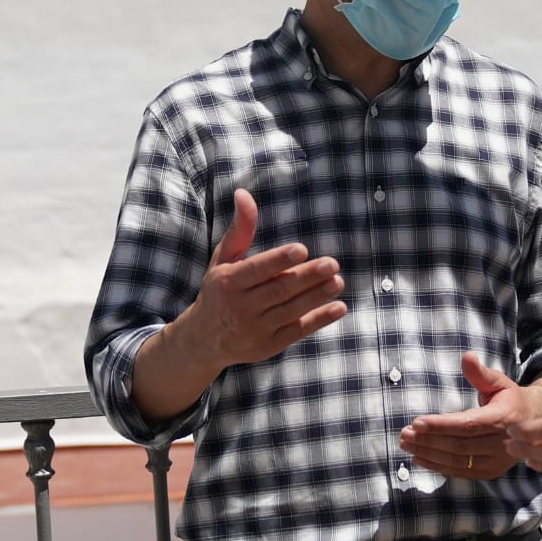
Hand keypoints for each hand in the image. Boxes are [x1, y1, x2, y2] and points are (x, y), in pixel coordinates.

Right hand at [180, 189, 346, 372]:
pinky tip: (338, 308)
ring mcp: (255, 329)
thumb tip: (243, 194)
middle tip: (332, 264)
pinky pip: (297, 332)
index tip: (302, 249)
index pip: (257, 270)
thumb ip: (240, 229)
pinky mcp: (268, 346)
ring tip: (337, 281)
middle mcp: (240, 307)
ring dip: (316, 297)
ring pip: (291, 311)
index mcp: (228, 282)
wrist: (203, 340)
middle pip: (279, 290)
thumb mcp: (223, 259)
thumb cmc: (219, 290)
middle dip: (307, 277)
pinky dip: (319, 320)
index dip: (279, 260)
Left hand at [397, 353, 541, 479]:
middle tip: (404, 434)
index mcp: (503, 418)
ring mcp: (497, 461)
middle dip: (429, 440)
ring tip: (407, 444)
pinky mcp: (491, 472)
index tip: (417, 422)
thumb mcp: (499, 381)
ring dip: (429, 454)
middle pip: (459, 446)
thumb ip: (480, 373)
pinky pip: (462, 472)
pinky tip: (420, 458)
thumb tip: (466, 357)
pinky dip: (438, 466)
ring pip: (458, 462)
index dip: (441, 425)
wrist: (533, 422)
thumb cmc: (510, 398)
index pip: (467, 425)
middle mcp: (502, 443)